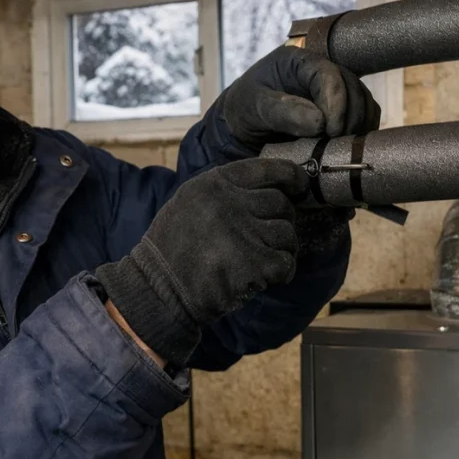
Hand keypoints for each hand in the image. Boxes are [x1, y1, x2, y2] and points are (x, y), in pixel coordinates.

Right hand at [96, 159, 308, 368]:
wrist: (158, 290)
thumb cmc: (173, 249)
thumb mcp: (190, 203)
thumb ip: (225, 192)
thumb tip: (273, 188)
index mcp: (214, 184)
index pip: (267, 169)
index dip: (290, 177)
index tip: (300, 185)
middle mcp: (229, 202)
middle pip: (281, 204)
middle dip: (282, 221)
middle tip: (267, 239)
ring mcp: (242, 232)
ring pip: (287, 234)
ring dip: (282, 249)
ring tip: (262, 261)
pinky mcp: (253, 263)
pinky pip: (286, 263)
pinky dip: (281, 272)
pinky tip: (266, 278)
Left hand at [219, 46, 380, 151]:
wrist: (244, 126)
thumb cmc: (245, 109)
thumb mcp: (255, 108)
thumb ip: (283, 112)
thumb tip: (319, 122)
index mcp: (299, 61)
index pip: (328, 73)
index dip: (336, 101)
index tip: (331, 129)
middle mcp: (321, 71)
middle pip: (352, 87)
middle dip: (350, 116)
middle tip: (337, 142)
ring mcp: (334, 89)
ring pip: (363, 101)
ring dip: (359, 125)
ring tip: (343, 146)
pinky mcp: (341, 109)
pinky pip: (364, 115)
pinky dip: (363, 130)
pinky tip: (352, 146)